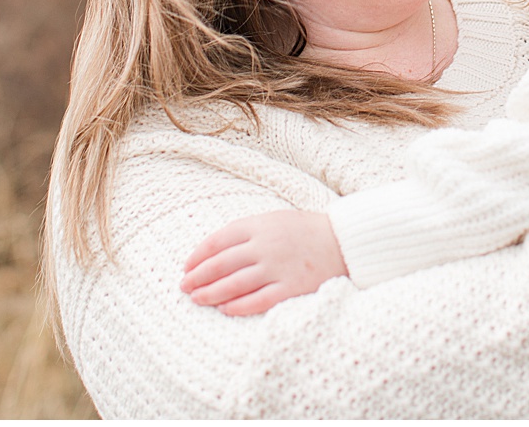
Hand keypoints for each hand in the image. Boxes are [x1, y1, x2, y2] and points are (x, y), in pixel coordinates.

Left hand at [181, 210, 346, 315]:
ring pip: (234, 284)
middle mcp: (265, 246)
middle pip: (221, 264)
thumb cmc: (306, 230)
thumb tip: (213, 250)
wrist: (344, 242)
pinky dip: (238, 306)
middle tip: (184, 287)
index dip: (198, 255)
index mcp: (259, 225)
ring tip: (197, 299)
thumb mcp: (274, 219)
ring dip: (211, 293)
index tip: (186, 266)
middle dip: (198, 276)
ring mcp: (278, 269)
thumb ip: (246, 231)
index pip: (218, 241)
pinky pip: (258, 300)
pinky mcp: (291, 288)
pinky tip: (225, 309)